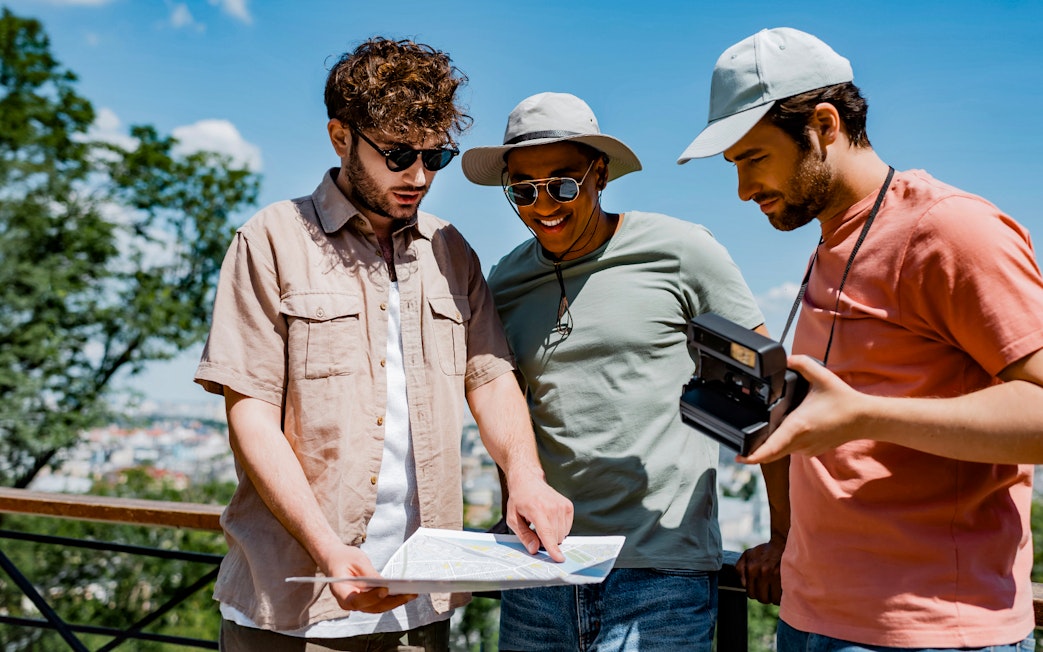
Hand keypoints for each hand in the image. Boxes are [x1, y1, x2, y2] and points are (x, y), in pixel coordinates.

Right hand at [318, 543, 416, 612]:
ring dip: (396, 602)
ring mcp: (358, 604)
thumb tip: (385, 583)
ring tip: (412, 593)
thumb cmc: (344, 558)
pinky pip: (380, 603)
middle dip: (392, 601)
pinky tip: (406, 593)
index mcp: (340, 592)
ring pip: (378, 607)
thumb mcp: (356, 561)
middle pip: (372, 607)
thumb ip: (369, 573)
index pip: (356, 600)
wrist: (336, 559)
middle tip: (409, 593)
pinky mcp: (366, 601)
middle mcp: (348, 603)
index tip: (385, 590)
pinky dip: (393, 599)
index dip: (371, 597)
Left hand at [504, 474, 573, 561]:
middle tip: (535, 530)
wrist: (528, 481)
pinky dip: (559, 529)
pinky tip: (549, 519)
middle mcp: (552, 507)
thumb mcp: (513, 518)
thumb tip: (534, 549)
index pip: (547, 533)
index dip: (552, 548)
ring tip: (542, 522)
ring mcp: (562, 505)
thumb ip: (524, 535)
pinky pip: (567, 528)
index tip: (559, 559)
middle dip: (546, 541)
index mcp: (536, 509)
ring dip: (553, 535)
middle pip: (555, 537)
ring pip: (562, 535)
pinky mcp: (568, 506)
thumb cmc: (519, 500)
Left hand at [735, 537, 783, 604]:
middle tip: (768, 591)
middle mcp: (763, 572)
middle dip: (765, 597)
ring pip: (774, 600)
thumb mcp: (747, 555)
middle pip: (763, 598)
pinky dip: (783, 596)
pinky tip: (782, 590)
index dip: (755, 594)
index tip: (759, 590)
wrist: (782, 542)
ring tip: (775, 591)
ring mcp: (776, 575)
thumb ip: (740, 569)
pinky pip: (784, 595)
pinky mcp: (787, 576)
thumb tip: (744, 585)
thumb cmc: (763, 551)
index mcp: (751, 568)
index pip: (751, 594)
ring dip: (775, 598)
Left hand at [739, 355, 869, 464]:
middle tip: (739, 448)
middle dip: (754, 452)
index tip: (739, 458)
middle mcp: (801, 442)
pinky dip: (784, 443)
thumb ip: (800, 363)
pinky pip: (792, 449)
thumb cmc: (843, 400)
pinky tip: (781, 431)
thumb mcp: (821, 375)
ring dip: (770, 446)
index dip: (753, 455)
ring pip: (781, 452)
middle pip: (771, 453)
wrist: (864, 418)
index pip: (771, 448)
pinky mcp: (812, 450)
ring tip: (757, 436)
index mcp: (798, 426)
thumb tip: (784, 358)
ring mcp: (807, 449)